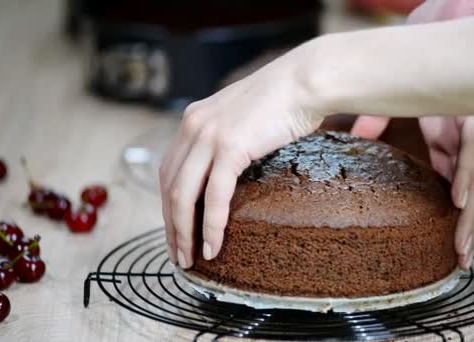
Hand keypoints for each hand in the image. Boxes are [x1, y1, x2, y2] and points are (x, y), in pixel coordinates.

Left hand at [159, 50, 321, 267]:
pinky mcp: (229, 146)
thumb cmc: (284, 100)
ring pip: (183, 195)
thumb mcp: (244, 118)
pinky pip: (213, 196)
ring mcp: (209, 135)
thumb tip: (230, 169)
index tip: (176, 231)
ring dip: (184, 232)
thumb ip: (228, 139)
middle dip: (170, 225)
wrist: (305, 81)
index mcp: (194, 120)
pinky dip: (210, 225)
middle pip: (168, 186)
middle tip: (179, 254)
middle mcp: (193, 126)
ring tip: (191, 259)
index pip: (169, 171)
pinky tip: (213, 246)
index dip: (168, 206)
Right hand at [351, 0, 473, 268]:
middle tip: (459, 255)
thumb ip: (376, 119)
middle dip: (465, 221)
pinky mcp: (468, 109)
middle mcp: (457, 132)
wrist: (435, 19)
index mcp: (440, 131)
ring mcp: (465, 121)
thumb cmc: (411, 55)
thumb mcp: (387, 97)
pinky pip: (470, 146)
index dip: (447, 206)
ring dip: (469, 209)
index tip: (441, 236)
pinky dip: (464, 173)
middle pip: (468, 184)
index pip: (447, 175)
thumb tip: (358, 139)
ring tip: (460, 241)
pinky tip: (457, 196)